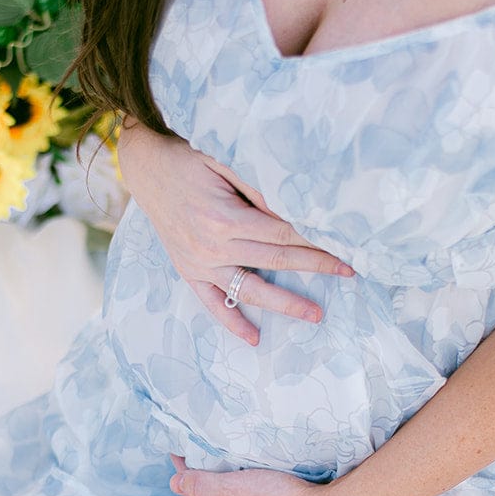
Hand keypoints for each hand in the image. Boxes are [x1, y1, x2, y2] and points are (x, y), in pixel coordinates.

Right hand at [116, 119, 354, 344]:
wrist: (147, 166)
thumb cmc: (190, 158)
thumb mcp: (225, 161)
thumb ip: (257, 188)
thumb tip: (293, 208)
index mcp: (224, 218)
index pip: (281, 234)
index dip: (314, 240)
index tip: (342, 245)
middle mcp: (212, 246)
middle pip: (274, 261)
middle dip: (314, 266)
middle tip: (347, 272)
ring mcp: (200, 263)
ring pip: (250, 290)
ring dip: (285, 304)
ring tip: (315, 315)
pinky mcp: (189, 271)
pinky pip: (212, 304)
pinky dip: (232, 322)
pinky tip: (254, 337)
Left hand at [169, 454, 369, 495]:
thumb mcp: (232, 488)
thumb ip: (201, 484)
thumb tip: (173, 483)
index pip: (191, 490)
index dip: (185, 467)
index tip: (180, 447)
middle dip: (205, 477)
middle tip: (202, 451)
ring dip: (226, 485)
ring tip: (226, 464)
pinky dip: (243, 494)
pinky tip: (252, 484)